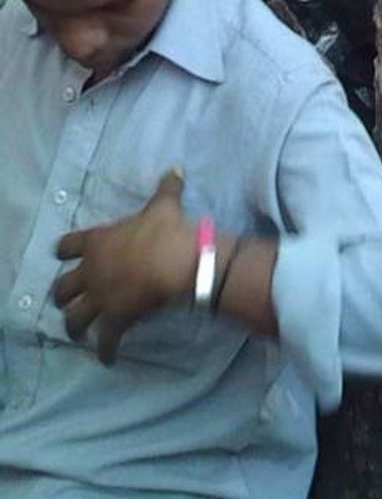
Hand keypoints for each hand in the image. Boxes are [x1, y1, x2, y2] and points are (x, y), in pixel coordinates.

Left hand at [53, 169, 196, 363]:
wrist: (176, 261)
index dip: (63, 250)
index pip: (66, 246)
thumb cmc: (165, 230)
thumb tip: (175, 168)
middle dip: (63, 296)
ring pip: (74, 319)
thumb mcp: (163, 204)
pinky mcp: (114, 320)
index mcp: (97, 243)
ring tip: (78, 334)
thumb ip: (166, 187)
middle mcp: (91, 272)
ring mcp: (100, 298)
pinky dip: (105, 351)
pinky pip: (105, 341)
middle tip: (69, 300)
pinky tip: (107, 358)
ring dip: (74, 328)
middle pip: (62, 289)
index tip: (62, 254)